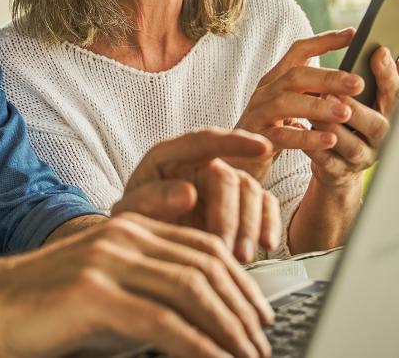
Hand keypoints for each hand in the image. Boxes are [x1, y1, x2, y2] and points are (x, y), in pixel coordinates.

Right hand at [0, 213, 273, 357]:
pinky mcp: (93, 293)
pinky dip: (198, 346)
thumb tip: (199, 324)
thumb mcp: (105, 290)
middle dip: (243, 307)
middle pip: (206, 266)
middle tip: (262, 341)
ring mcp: (108, 261)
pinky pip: (162, 321)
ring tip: (247, 356)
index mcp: (130, 228)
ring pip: (191, 290)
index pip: (204, 247)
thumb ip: (148, 292)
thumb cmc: (42, 308)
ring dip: (228, 328)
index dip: (240, 282)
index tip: (259, 314)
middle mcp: (124, 236)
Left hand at [112, 128, 282, 262]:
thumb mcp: (128, 215)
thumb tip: (188, 193)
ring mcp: (222, 186)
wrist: (142, 251)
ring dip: (251, 226)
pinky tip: (267, 245)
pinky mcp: (239, 206)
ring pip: (252, 192)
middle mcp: (199, 165)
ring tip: (241, 257)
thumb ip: (150, 201)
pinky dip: (269, 224)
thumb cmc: (132, 226)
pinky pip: (265, 207)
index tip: (261, 148)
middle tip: (227, 249)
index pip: (203, 141)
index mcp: (168, 157)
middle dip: (232, 215)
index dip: (233, 142)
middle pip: (229, 178)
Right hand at [233, 29, 362, 180]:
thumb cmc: (270, 132)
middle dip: (328, 77)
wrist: (235, 162)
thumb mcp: (289, 107)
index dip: (324, 41)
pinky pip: (282, 137)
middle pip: (295, 75)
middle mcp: (264, 93)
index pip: (298, 51)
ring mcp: (258, 115)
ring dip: (318, 106)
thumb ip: (309, 91)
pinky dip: (307, 138)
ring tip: (346, 113)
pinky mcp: (256, 141)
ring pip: (286, 103)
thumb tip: (348, 79)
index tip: (353, 34)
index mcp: (275, 80)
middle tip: (358, 82)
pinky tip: (329, 140)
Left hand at [306, 46, 398, 186]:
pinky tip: (303, 133)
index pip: (396, 95)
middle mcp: (380, 139)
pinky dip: (316, 148)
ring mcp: (361, 158)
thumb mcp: (369, 104)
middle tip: (334, 91)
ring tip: (314, 112)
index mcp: (389, 117)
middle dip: (357, 108)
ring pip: (352, 146)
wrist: (338, 165)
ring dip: (333, 128)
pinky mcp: (340, 172)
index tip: (379, 53)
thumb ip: (382, 83)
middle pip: (377, 125)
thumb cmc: (353, 124)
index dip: (389, 76)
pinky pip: (329, 162)